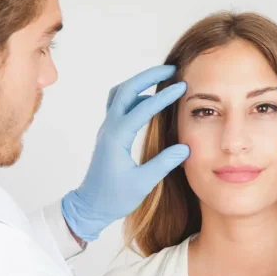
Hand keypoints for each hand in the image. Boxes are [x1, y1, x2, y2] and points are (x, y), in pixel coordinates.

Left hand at [61, 65, 188, 241]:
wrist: (90, 206)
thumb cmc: (114, 198)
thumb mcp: (143, 183)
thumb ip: (164, 163)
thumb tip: (186, 147)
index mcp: (117, 138)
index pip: (143, 109)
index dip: (164, 96)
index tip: (182, 86)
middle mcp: (109, 128)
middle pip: (126, 90)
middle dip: (149, 76)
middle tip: (172, 70)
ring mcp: (107, 128)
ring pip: (120, 94)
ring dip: (139, 82)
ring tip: (161, 78)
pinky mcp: (109, 133)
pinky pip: (119, 104)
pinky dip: (134, 95)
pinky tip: (150, 100)